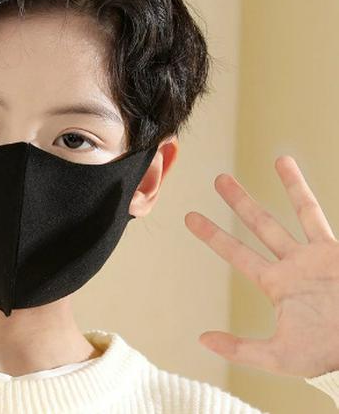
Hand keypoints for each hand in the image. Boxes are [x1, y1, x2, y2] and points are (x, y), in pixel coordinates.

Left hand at [184, 155, 338, 378]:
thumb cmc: (325, 356)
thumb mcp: (279, 357)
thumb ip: (240, 349)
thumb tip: (202, 339)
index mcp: (276, 284)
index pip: (237, 252)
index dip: (213, 235)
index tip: (190, 217)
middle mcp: (294, 264)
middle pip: (261, 224)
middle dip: (239, 202)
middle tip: (219, 179)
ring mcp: (319, 256)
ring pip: (298, 213)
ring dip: (289, 186)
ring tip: (279, 158)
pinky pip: (324, 218)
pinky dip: (313, 197)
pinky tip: (311, 172)